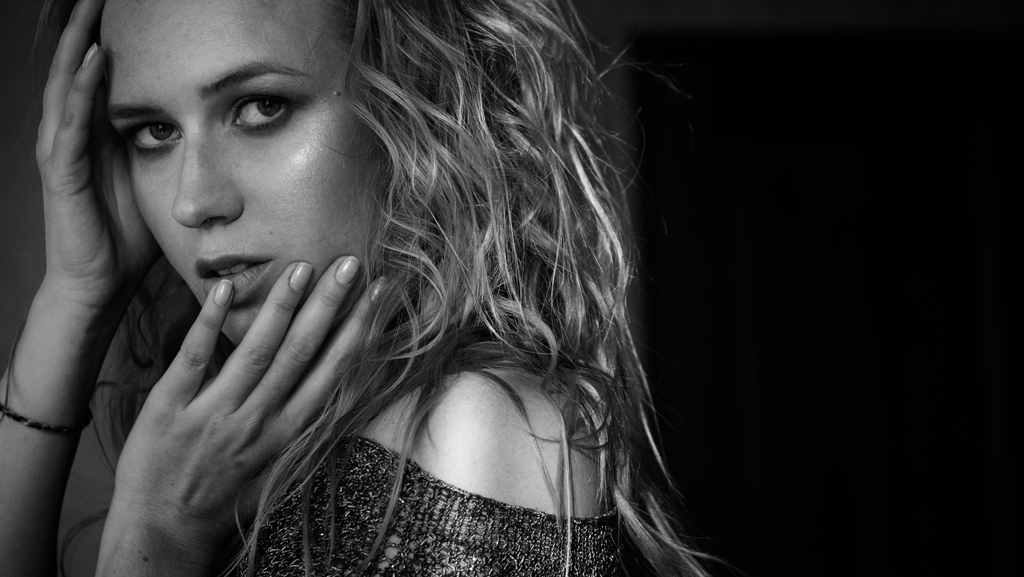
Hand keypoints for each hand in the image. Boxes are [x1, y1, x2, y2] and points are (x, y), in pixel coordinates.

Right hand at [36, 0, 157, 311]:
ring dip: (79, 42)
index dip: (112, 39)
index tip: (133, 6)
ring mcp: (63, 150)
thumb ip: (170, 152)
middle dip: (87, 27)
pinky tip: (96, 58)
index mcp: (97, 135)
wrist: (99, 283)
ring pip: (68, 84)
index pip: (102, 75)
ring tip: (91, 6)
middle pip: (78, 67)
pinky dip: (82, 88)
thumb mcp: (155, 182)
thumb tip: (213, 131)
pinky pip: (70, 122)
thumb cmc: (128, 236)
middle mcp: (74, 134)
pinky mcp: (61, 172)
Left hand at [98, 256, 379, 569]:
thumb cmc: (224, 499)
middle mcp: (257, 421)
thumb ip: (303, 428)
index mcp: (287, 434)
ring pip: (255, 353)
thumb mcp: (277, 469)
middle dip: (329, 307)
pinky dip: (208, 325)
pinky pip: (193, 359)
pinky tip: (222, 290)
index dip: (358, 331)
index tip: (378, 295)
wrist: (163, 529)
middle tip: (350, 263)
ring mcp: (213, 414)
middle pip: (300, 354)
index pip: (332, 373)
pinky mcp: (170, 408)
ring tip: (302, 268)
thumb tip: (339, 392)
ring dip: (280, 309)